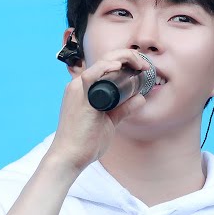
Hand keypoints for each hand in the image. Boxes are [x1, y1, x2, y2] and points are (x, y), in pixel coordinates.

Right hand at [47, 48, 152, 174]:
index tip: (141, 68)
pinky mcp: (78, 97)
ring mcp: (77, 90)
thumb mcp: (109, 121)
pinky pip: (91, 76)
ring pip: (100, 63)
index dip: (124, 61)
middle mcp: (79, 85)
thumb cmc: (85, 141)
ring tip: (138, 64)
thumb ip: (123, 110)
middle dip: (128, 57)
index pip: (104, 66)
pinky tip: (117, 66)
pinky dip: (104, 68)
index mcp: (84, 89)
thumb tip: (140, 98)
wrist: (69, 156)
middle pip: (104, 60)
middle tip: (144, 65)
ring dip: (121, 59)